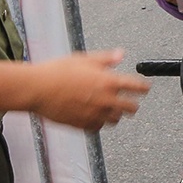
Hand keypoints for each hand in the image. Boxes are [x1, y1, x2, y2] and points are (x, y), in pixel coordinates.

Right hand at [26, 49, 149, 130]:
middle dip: (133, 105)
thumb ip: (105, 59)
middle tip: (132, 102)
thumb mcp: (84, 59)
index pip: (136, 86)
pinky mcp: (83, 124)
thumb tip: (120, 54)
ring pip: (115, 120)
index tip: (146, 88)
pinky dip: (99, 123)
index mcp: (107, 81)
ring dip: (116, 114)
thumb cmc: (57, 72)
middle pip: (131, 108)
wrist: (37, 89)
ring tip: (112, 109)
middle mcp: (105, 99)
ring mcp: (94, 114)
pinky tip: (95, 116)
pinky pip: (98, 128)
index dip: (144, 87)